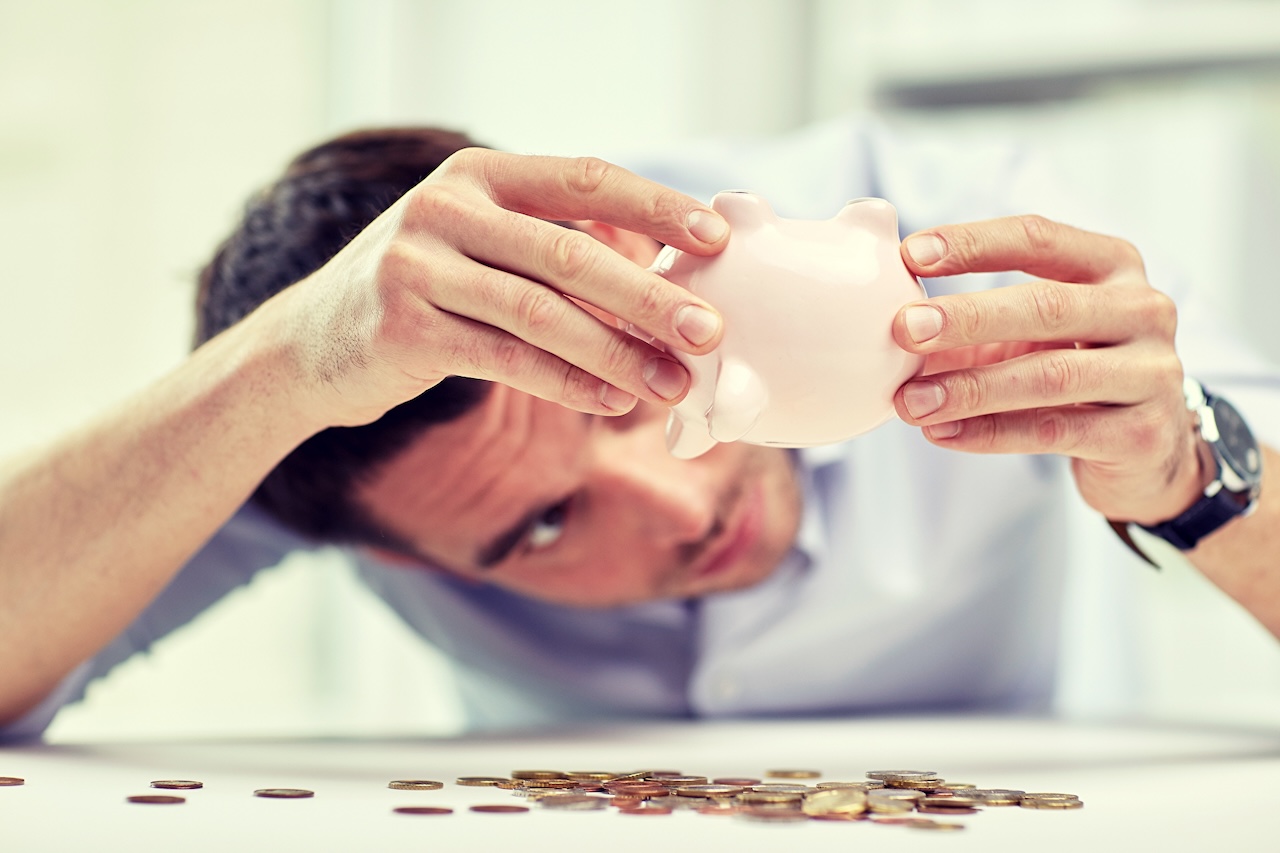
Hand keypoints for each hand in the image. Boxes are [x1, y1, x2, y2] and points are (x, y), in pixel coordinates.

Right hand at [285, 149, 728, 426]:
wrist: (310, 346)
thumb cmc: (423, 293)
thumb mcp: (478, 244)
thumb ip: (551, 245)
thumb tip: (665, 277)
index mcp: (478, 175)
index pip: (584, 178)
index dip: (656, 208)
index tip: (718, 240)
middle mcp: (444, 208)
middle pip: (570, 253)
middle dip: (650, 296)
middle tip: (710, 332)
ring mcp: (418, 266)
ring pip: (542, 313)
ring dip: (617, 354)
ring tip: (673, 384)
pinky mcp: (403, 329)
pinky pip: (505, 360)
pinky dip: (568, 384)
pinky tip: (615, 402)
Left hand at [890, 215, 1205, 525]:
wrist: (1149, 449)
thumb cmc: (1073, 371)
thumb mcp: (1030, 332)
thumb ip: (966, 318)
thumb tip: (881, 308)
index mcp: (1111, 265)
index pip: (1037, 238)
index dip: (972, 244)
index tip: (909, 255)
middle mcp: (1143, 310)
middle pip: (1045, 305)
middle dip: (967, 317)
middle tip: (904, 329)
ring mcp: (1151, 373)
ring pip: (1049, 376)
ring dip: (970, 388)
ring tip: (909, 401)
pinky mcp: (1142, 434)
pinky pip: (1053, 431)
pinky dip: (989, 433)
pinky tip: (941, 432)